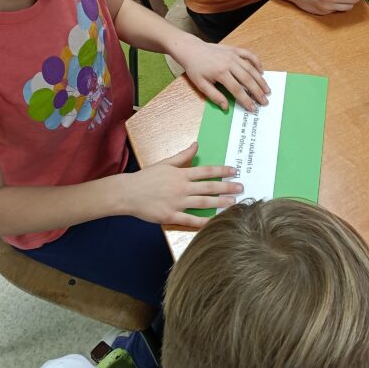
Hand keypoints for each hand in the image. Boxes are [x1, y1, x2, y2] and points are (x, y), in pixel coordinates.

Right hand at [116, 143, 241, 226]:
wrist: (128, 193)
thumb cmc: (146, 177)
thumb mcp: (165, 163)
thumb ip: (182, 156)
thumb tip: (196, 145)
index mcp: (181, 174)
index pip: (206, 171)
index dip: (222, 171)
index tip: (234, 171)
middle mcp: (181, 188)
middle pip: (208, 187)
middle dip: (227, 187)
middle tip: (241, 187)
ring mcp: (176, 202)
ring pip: (203, 203)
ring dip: (220, 202)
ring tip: (234, 202)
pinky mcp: (170, 216)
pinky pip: (190, 220)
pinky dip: (203, 222)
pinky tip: (215, 222)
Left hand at [173, 37, 268, 110]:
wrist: (191, 49)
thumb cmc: (195, 68)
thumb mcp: (201, 84)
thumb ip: (214, 96)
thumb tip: (226, 107)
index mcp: (220, 73)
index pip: (237, 90)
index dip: (246, 100)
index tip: (253, 108)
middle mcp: (229, 63)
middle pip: (247, 80)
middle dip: (257, 92)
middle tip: (264, 101)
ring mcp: (233, 55)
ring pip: (251, 69)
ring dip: (260, 80)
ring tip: (267, 90)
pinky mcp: (234, 50)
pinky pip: (249, 55)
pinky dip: (257, 62)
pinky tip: (261, 71)